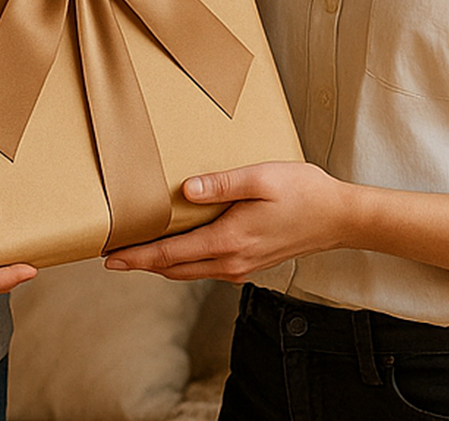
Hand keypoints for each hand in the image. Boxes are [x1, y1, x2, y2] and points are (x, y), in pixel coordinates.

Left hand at [104, 162, 353, 282]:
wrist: (338, 218)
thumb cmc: (302, 192)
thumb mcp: (261, 178)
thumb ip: (222, 184)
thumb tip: (184, 191)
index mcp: (229, 241)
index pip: (171, 255)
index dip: (138, 257)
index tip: (109, 259)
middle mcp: (232, 262)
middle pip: (175, 269)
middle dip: (142, 264)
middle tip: (111, 258)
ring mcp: (242, 267)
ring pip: (190, 271)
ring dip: (162, 265)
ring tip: (137, 252)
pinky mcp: (250, 264)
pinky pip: (207, 267)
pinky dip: (185, 262)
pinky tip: (179, 247)